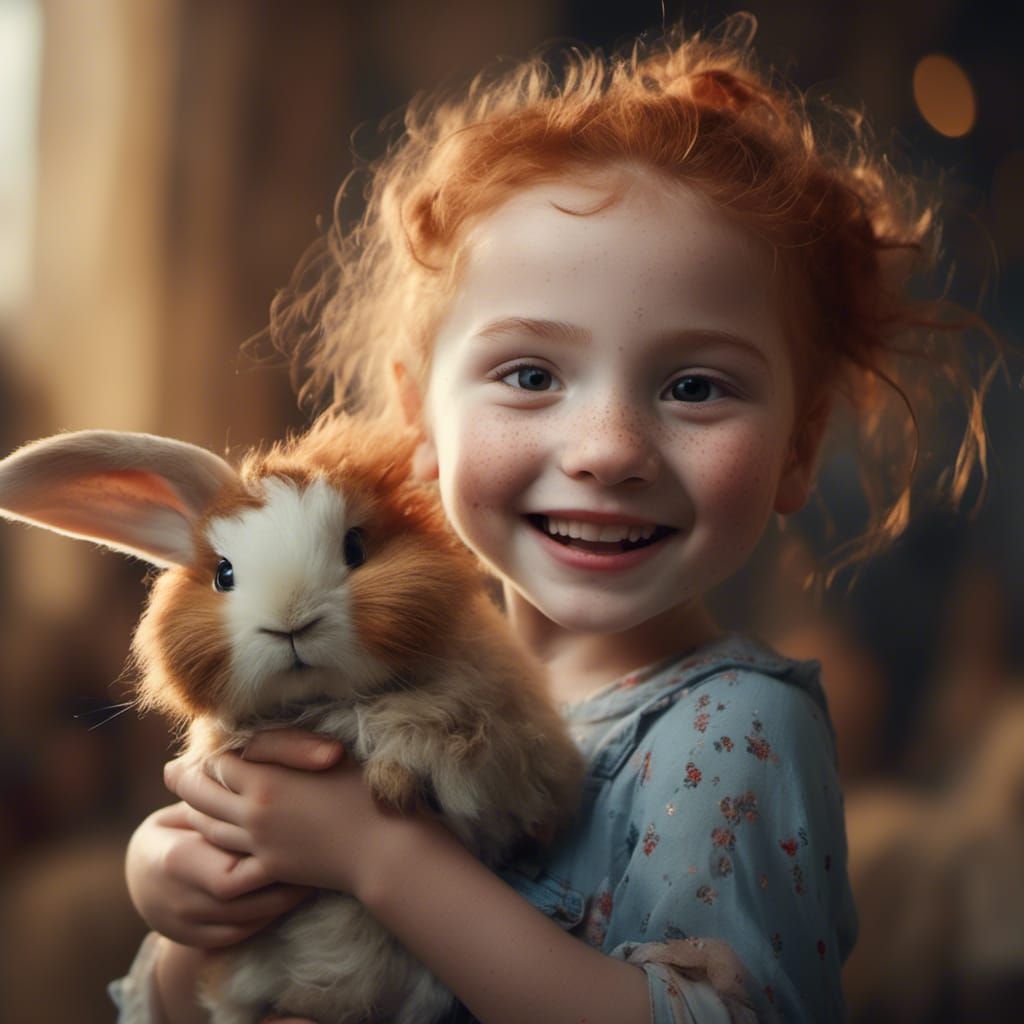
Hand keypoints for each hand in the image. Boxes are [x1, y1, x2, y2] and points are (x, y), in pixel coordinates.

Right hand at [126, 801, 312, 947]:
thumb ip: (218, 799)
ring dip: (281, 904)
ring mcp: (184, 924)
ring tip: (314, 880)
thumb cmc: (177, 824)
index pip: (232, 874)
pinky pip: (238, 935)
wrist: (140, 872)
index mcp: (177, 860)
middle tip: (318, 864)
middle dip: (283, 886)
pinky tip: (290, 899)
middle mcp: (179, 899)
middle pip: (243, 903)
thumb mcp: (189, 806)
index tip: (301, 843)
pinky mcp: (194, 939)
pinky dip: (266, 918)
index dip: (269, 864)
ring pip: (245, 923)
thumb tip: (260, 771)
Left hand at [164, 728, 395, 896]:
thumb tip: (243, 744)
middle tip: (171, 771)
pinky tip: (213, 843)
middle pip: (202, 795)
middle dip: (184, 781)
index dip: (208, 754)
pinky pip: (228, 860)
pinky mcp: (270, 869)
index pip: (218, 762)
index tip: (199, 748)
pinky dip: (214, 849)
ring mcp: (259, 844)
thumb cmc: (361, 791)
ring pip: (209, 828)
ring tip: (187, 803)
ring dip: (194, 813)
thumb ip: (279, 746)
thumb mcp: (322, 753)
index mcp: (265, 779)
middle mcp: (253, 812)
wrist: (380, 846)